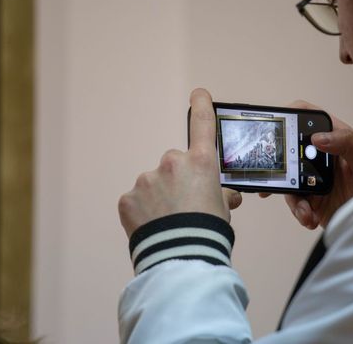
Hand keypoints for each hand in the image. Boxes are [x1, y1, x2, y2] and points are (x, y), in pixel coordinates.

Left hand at [118, 88, 242, 237]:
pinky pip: (137, 200)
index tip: (198, 93)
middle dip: (179, 180)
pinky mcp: (128, 198)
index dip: (201, 105)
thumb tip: (224, 197)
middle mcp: (173, 163)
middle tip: (185, 206)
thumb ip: (220, 195)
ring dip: (160, 196)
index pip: (203, 124)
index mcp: (202, 162)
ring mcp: (147, 179)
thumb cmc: (208, 232)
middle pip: (175, 164)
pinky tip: (152, 227)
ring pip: (154, 183)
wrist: (182, 258)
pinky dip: (143, 210)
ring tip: (169, 222)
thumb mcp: (222, 209)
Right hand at [260, 101, 352, 229]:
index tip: (281, 126)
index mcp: (333, 138)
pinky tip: (309, 218)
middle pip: (290, 150)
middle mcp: (320, 155)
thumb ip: (346, 143)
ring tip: (305, 211)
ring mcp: (313, 177)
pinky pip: (295, 203)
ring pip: (288, 180)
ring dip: (294, 198)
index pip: (308, 117)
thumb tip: (318, 137)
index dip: (292, 115)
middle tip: (277, 176)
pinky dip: (299, 212)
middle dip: (280, 165)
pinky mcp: (311, 199)